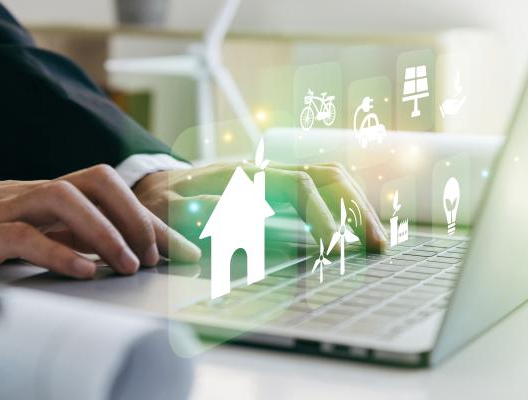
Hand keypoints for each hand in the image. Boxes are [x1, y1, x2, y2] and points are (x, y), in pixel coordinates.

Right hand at [0, 164, 200, 277]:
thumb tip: (128, 252)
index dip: (151, 218)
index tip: (185, 251)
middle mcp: (37, 192)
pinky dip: (58, 253)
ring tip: (127, 265)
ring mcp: (9, 208)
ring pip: (63, 199)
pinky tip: (83, 272)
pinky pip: (24, 236)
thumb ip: (76, 233)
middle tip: (153, 256)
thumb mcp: (38, 226)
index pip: (113, 191)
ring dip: (104, 232)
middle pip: (96, 180)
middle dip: (133, 215)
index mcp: (54, 191)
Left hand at [133, 162, 387, 251]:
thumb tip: (242, 218)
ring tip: (376, 240)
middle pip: (325, 174)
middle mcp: (263, 169)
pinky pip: (320, 188)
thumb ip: (197, 212)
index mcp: (242, 175)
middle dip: (355, 207)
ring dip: (356, 205)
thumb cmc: (157, 203)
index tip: (336, 247)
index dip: (322, 214)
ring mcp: (271, 175)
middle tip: (377, 245)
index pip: (298, 185)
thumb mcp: (165, 210)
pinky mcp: (275, 187)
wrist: (150, 185)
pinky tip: (354, 230)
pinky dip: (343, 206)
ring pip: (328, 177)